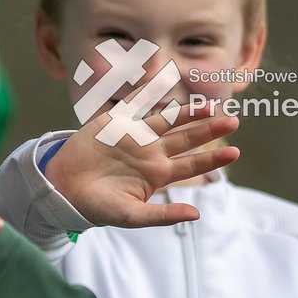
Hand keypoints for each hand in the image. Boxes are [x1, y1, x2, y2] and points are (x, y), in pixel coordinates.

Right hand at [46, 104, 239, 227]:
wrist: (63, 187)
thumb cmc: (97, 206)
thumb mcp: (130, 216)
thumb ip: (161, 216)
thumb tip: (196, 215)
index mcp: (158, 175)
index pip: (192, 165)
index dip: (212, 159)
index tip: (234, 152)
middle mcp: (151, 153)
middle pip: (186, 138)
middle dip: (208, 130)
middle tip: (233, 121)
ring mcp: (134, 136)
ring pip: (167, 120)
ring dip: (187, 113)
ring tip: (209, 105)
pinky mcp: (116, 122)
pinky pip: (135, 104)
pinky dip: (148, 93)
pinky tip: (163, 81)